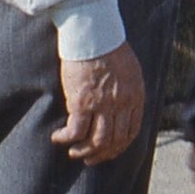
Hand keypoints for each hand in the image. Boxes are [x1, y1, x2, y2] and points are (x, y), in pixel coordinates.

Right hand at [52, 43, 146, 164]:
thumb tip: (121, 106)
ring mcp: (103, 105)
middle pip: (115, 141)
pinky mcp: (81, 103)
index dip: (120, 146)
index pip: (132, 131)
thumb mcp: (130, 71)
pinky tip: (58, 137)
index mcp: (136, 96)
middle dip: (102, 154)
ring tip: (74, 152)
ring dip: (84, 151)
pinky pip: (75, 131)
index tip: (109, 151)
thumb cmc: (110, 48)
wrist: (95, 35)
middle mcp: (122, 104)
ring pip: (97, 141)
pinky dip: (66, 138)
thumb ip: (128, 90)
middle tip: (89, 159)